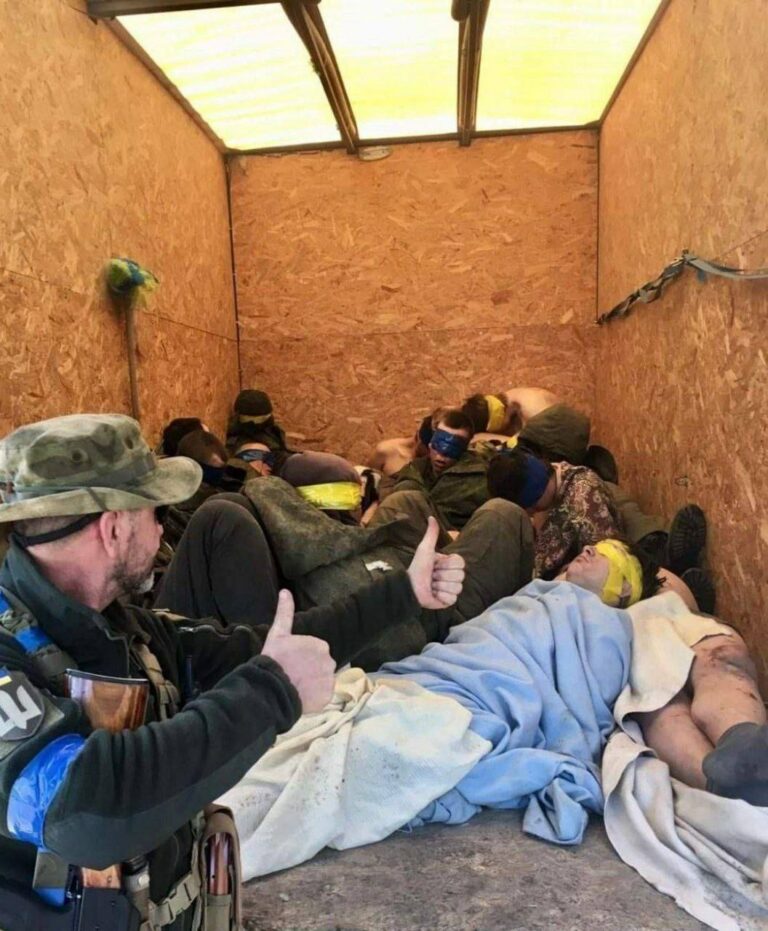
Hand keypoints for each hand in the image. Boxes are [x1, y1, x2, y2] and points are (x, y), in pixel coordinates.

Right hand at [262, 590, 334, 712]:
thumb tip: (285, 590)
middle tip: (292, 674)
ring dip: (312, 683)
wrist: (272, 689)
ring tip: (295, 685)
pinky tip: (301, 695)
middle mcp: (330, 661)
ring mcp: (330, 680)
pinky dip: (314, 696)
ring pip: (322, 680)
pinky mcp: (327, 697)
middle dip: (309, 669)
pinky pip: (322, 695)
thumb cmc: (275, 659)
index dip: (302, 657)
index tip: (290, 661)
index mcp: (321, 645)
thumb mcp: (278, 634)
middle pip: (320, 665)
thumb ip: (284, 612)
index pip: (315, 651)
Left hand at [407, 516, 464, 609]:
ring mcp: (452, 589)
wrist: (410, 587)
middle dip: (442, 575)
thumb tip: (431, 516)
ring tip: (431, 585)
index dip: (446, 564)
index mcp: (450, 564)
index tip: (435, 564)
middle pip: (460, 575)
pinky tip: (433, 594)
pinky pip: (453, 598)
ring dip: (440, 586)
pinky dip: (441, 596)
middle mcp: (453, 576)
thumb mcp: (425, 549)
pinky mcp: (449, 601)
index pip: (461, 563)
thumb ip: (431, 534)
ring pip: (457, 587)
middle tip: (432, 576)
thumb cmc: (417, 567)